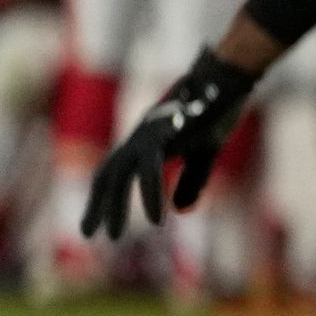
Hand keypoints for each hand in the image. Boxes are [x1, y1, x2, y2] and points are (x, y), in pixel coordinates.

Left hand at [83, 47, 259, 238]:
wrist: (228, 79)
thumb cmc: (216, 111)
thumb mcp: (205, 152)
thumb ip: (192, 181)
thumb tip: (180, 211)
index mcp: (145, 142)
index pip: (112, 173)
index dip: (101, 199)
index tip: (91, 227)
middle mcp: (139, 138)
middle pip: (107, 175)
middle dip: (97, 206)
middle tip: (87, 236)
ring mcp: (148, 135)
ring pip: (121, 175)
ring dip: (116, 207)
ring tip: (114, 236)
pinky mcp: (164, 134)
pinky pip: (151, 169)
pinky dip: (150, 195)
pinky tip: (156, 219)